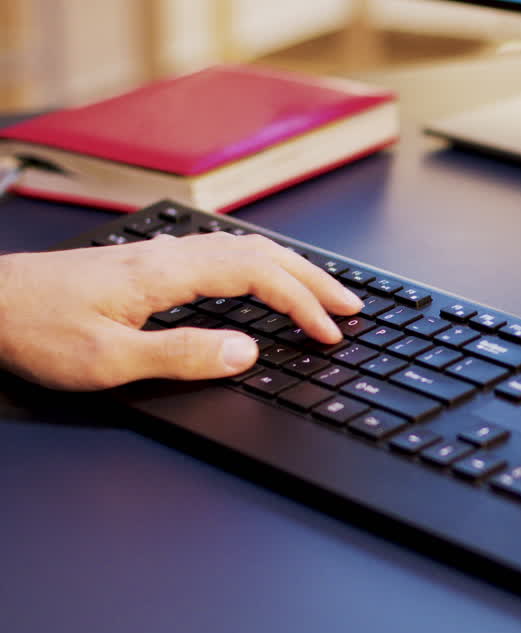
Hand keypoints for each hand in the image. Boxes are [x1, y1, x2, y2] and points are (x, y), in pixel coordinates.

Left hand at [0, 233, 362, 389]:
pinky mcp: (145, 265)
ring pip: (244, 248)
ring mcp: (157, 256)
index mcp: (167, 273)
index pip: (258, 276)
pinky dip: (262, 266)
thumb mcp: (107, 361)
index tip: (330, 333)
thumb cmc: (33, 330)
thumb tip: (248, 352)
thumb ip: (181, 356)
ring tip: (323, 291)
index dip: (303, 304)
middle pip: (262, 253)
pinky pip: (223, 254)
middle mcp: (169, 255)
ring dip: (292, 268)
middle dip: (314, 278)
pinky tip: (262, 280)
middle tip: (353, 306)